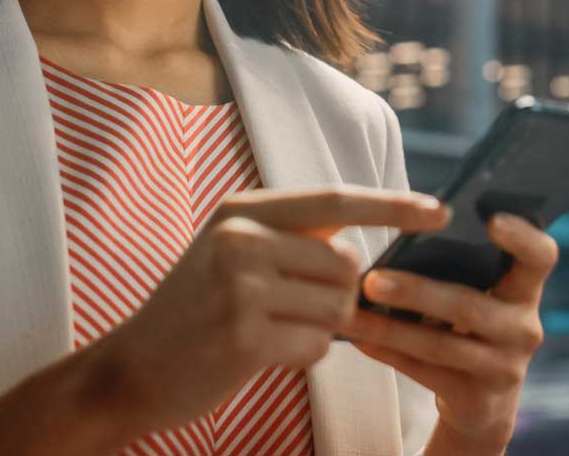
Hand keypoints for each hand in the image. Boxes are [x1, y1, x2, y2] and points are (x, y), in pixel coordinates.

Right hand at [87, 186, 451, 436]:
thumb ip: (293, 239)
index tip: (439, 210)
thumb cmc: (197, 311)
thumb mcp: (233, 253)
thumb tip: (367, 248)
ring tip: (273, 330)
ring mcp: (239, 288)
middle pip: (346, 264)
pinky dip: (302, 355)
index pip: (336, 200)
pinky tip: (261, 353)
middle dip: (340, 295)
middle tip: (298, 310)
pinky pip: (316, 346)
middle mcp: (240, 240)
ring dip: (321, 328)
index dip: (392, 205)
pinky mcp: (243, 337)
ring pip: (336, 307)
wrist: (129, 369)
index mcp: (242, 210)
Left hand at [343, 212, 558, 454]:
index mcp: (526, 289)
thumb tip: (406, 229)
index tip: (492, 218)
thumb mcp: (481, 295)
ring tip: (350, 311)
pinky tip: (357, 337)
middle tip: (372, 279)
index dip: (523, 237)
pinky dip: (388, 352)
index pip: (541, 257)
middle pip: (469, 307)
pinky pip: (424, 372)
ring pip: (440, 346)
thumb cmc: (470, 323)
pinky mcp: (477, 398)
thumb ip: (462, 266)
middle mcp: (525, 328)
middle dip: (417, 293)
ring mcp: (504, 368)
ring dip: (389, 329)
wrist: (482, 401)